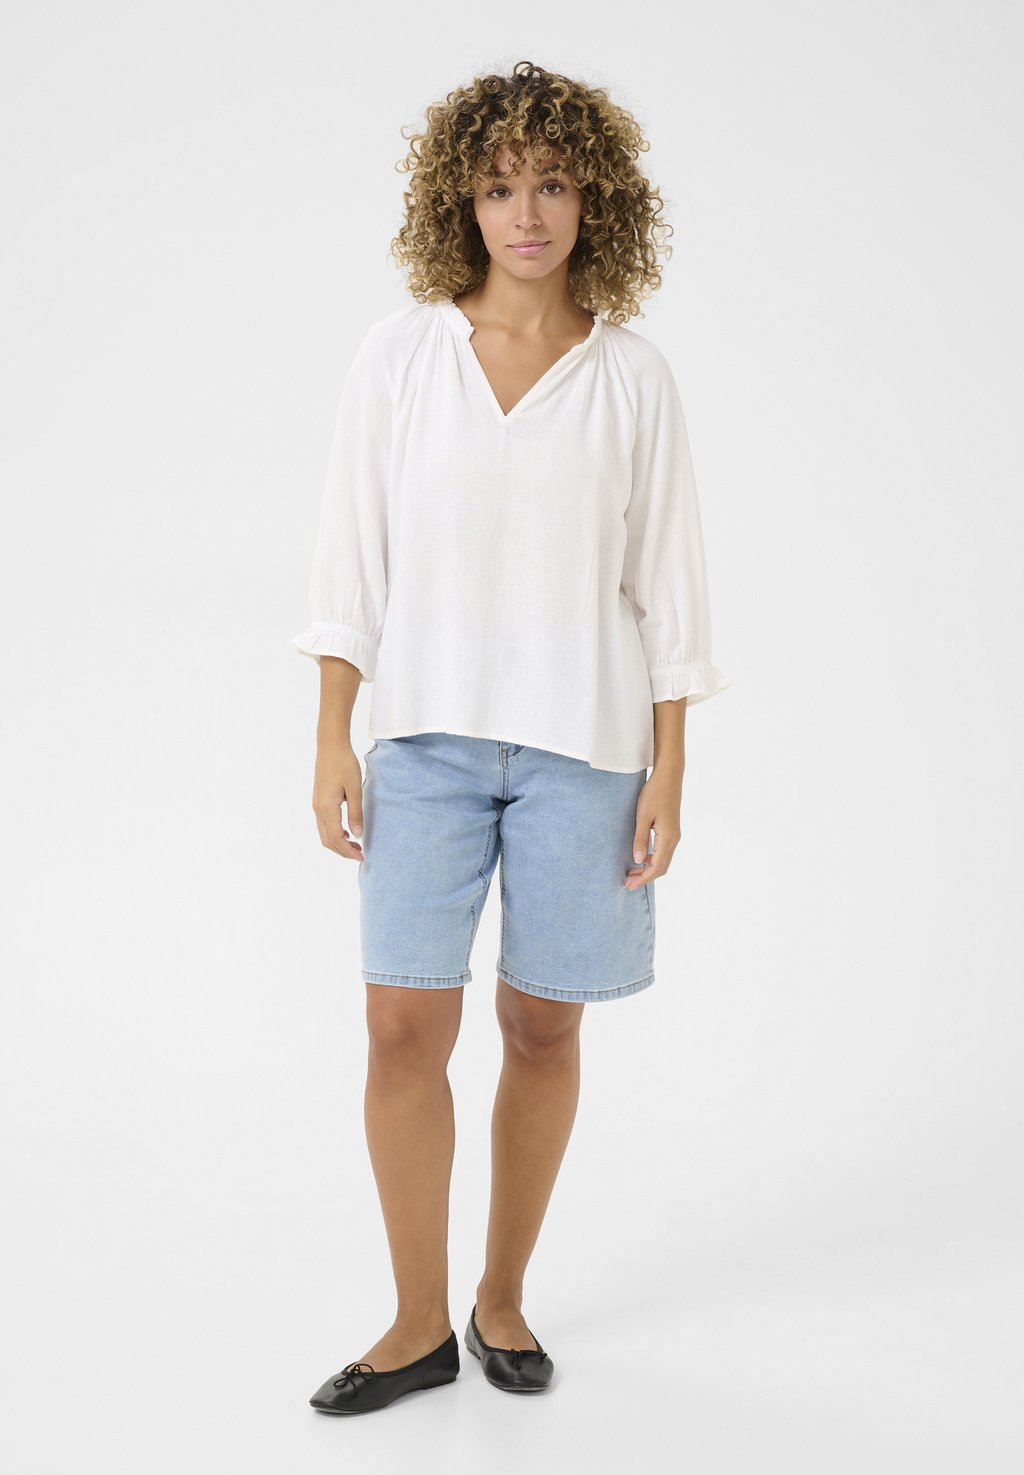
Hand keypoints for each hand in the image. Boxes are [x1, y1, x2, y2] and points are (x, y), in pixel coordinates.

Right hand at [312, 738, 365, 860]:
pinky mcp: (318, 800)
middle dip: (342, 851)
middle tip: (360, 855)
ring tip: (355, 845)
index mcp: (327, 808)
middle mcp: (318, 809)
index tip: (361, 857)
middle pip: (327, 840)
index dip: (348, 851)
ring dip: (338, 843)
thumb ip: (355, 813)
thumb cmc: (344, 764)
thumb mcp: (355, 789)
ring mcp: (316, 805)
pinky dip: (334, 833)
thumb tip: (357, 836)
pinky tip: (347, 831)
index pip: (336, 838)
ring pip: (324, 833)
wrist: (330, 746)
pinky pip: (324, 824)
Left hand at [624, 764, 682, 888]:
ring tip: (631, 872)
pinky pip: (663, 852)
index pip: (656, 867)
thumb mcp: (643, 817)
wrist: (669, 777)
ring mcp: (674, 835)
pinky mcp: (671, 830)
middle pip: (661, 867)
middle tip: (628, 883)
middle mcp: (674, 839)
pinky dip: (652, 859)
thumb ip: (640, 839)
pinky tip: (640, 858)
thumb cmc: (654, 794)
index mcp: (667, 838)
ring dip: (648, 869)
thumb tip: (637, 861)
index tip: (629, 885)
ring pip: (663, 860)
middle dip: (645, 877)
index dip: (643, 879)